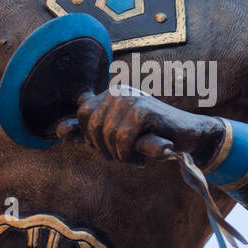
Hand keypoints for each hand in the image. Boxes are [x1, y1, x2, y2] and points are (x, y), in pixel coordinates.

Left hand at [59, 88, 223, 164]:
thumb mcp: (116, 136)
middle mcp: (119, 91)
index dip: (93, 137)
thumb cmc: (152, 137)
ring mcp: (131, 98)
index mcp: (109, 94)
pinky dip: (130, 155)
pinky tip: (144, 156)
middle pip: (92, 126)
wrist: (190, 136)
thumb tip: (57, 130)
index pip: (83, 114)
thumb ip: (89, 132)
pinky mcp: (144, 110)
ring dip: (121, 155)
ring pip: (107, 136)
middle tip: (126, 155)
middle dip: (106, 149)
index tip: (113, 146)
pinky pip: (122, 140)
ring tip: (138, 155)